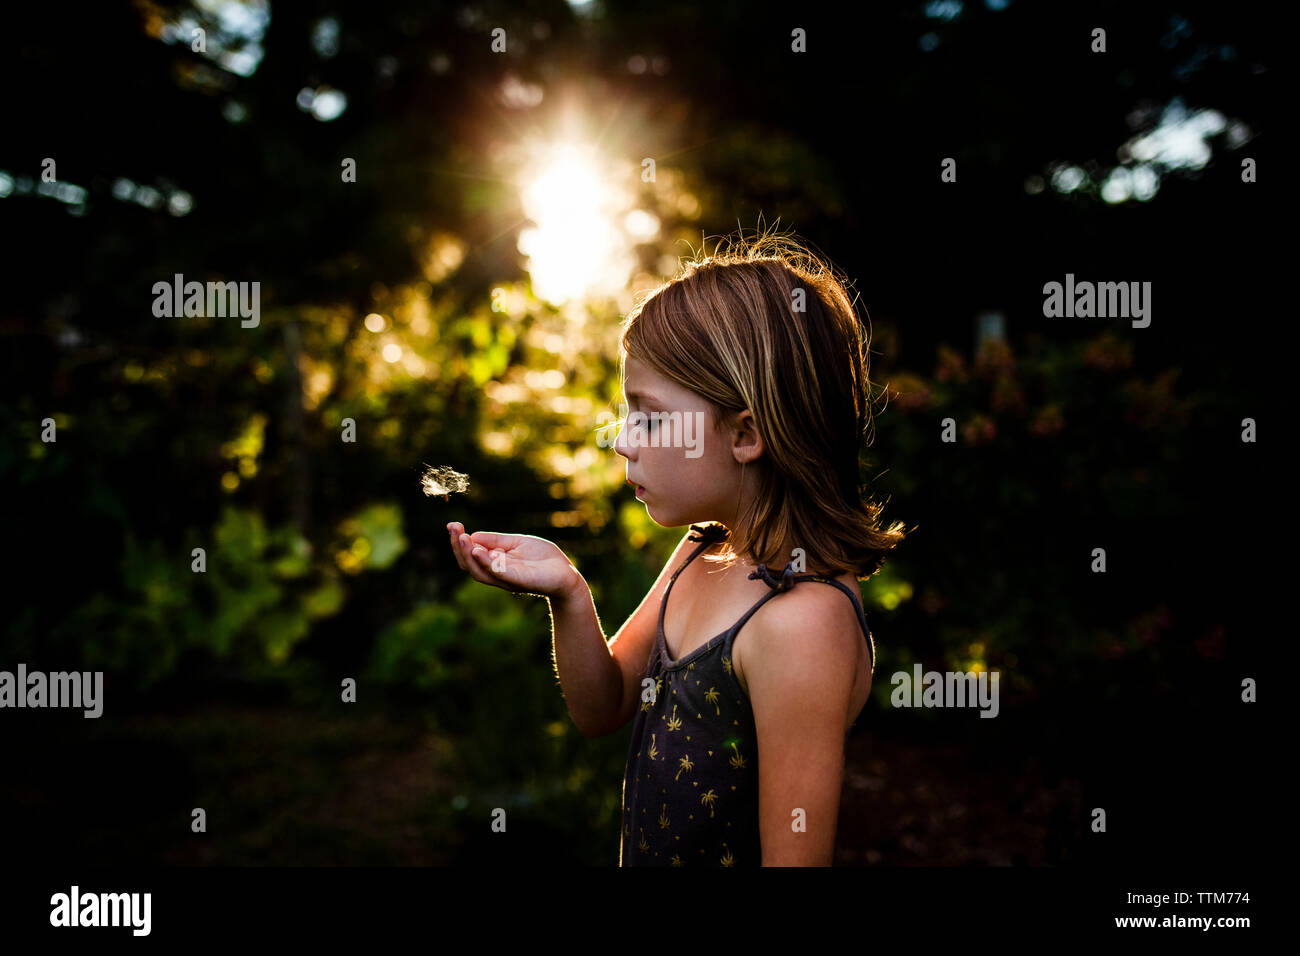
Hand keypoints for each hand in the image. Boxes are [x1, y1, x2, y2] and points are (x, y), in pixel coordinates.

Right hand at [446, 522, 581, 598]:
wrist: (566, 573)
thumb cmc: (542, 558)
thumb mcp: (516, 543)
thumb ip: (495, 541)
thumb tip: (472, 535)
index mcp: (494, 563)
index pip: (469, 555)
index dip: (459, 541)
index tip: (452, 525)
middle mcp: (496, 573)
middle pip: (468, 564)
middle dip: (457, 546)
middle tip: (453, 528)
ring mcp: (506, 578)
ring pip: (479, 571)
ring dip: (467, 554)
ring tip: (461, 538)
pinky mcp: (519, 580)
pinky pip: (499, 572)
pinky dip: (486, 562)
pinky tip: (477, 551)